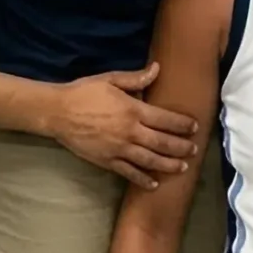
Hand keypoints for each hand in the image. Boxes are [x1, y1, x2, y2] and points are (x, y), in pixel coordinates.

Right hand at [45, 65, 198, 185]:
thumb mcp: (110, 80)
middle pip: (163, 143)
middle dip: (181, 147)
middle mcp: (130, 132)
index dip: (183, 125)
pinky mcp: (108, 161)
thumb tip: (157, 69)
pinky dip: (143, 179)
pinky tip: (154, 184)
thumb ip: (136, 78)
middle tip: (194, 150)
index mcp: (133, 110)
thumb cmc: (84, 92)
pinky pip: (130, 172)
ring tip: (183, 167)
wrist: (58, 112)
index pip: (166, 120)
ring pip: (151, 160)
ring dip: (169, 165)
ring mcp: (120, 149)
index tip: (194, 127)